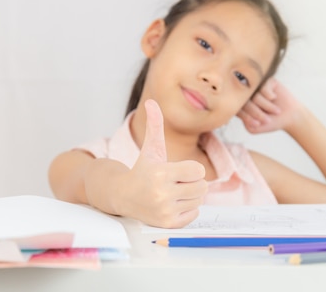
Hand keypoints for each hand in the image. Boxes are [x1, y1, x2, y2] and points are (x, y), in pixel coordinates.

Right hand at [120, 99, 207, 227]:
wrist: (123, 196)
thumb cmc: (142, 169)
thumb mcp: (151, 148)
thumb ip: (155, 125)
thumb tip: (151, 102)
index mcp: (161, 173)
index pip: (198, 170)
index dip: (190, 169)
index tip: (177, 170)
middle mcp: (162, 194)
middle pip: (202, 186)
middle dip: (192, 182)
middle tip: (176, 182)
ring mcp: (165, 211)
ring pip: (199, 199)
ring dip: (190, 195)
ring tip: (173, 192)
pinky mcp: (167, 224)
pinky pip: (194, 214)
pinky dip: (187, 209)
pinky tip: (172, 204)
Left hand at [237, 78, 301, 133]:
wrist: (290, 116)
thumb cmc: (272, 122)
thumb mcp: (256, 128)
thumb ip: (246, 124)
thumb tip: (241, 113)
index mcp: (242, 106)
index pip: (237, 109)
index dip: (247, 117)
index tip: (257, 124)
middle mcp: (247, 95)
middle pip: (245, 102)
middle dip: (257, 113)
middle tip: (267, 120)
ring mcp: (257, 87)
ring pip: (255, 95)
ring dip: (266, 106)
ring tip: (276, 111)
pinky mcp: (267, 82)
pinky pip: (263, 87)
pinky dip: (269, 95)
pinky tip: (274, 98)